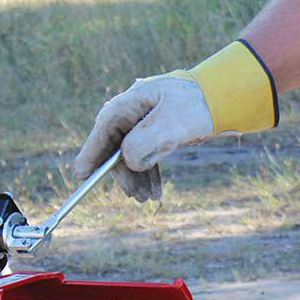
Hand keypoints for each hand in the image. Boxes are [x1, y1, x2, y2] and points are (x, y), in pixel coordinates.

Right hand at [73, 76, 210, 200]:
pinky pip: (144, 157)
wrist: (219, 100)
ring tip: (147, 198)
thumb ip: (145, 142)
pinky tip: (154, 191)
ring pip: (130, 156)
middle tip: (135, 196)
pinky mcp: (153, 134)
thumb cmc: (195, 107)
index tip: (81, 175)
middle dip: (124, 174)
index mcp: (128, 104)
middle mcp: (130, 113)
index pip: (103, 131)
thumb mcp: (171, 125)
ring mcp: (141, 124)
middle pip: (115, 147)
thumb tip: (128, 162)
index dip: (91, 154)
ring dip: (137, 178)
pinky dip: (148, 174)